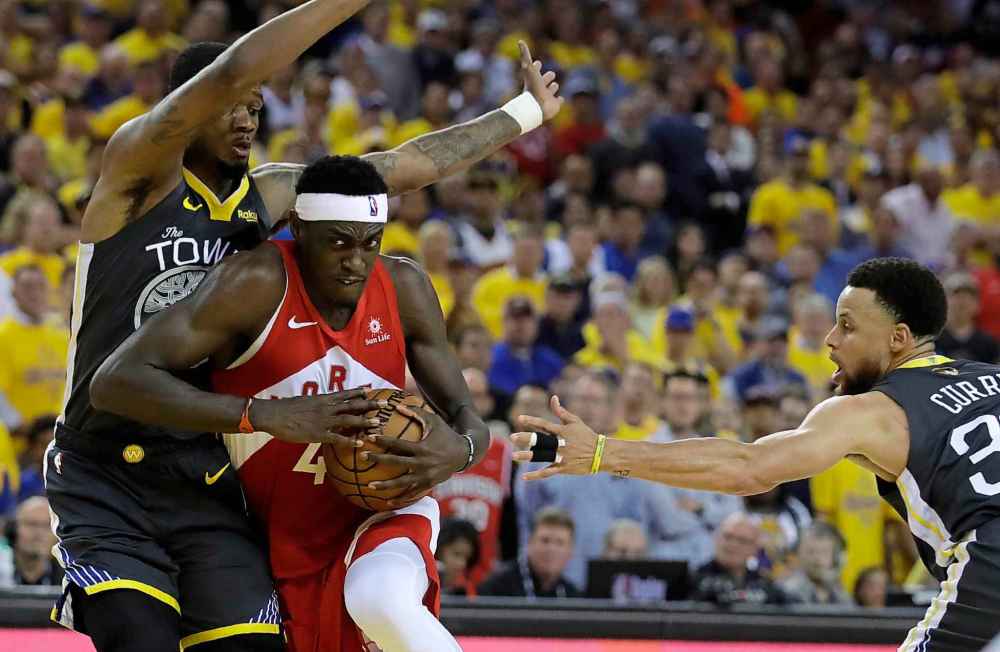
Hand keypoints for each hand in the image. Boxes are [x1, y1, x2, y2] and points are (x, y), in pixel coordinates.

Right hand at [252, 388, 384, 446]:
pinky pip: (337, 438)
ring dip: (364, 421)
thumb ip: (317, 403)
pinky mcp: (318, 434)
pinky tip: (360, 443)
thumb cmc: (286, 408)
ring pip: (349, 420)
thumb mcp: (304, 401)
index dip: (359, 392)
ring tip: (378, 423)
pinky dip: (349, 441)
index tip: (371, 390)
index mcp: (323, 399)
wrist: (273, 414)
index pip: (345, 394)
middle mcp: (327, 407)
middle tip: (385, 404)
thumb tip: (322, 402)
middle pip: (352, 405)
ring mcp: (323, 421)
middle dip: (369, 404)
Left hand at [363, 405, 468, 506]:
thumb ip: (416, 413)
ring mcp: (425, 476)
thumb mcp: (434, 421)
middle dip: (378, 459)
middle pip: (396, 462)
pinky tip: (387, 503)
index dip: (383, 440)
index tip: (369, 437)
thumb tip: (396, 405)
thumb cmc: (446, 434)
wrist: (465, 454)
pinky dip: (400, 499)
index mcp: (422, 448)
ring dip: (385, 486)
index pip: (399, 444)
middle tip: (363, 456)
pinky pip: (412, 494)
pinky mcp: (428, 485)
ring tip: (369, 486)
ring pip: (402, 483)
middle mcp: (423, 463)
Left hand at [510, 395, 599, 479]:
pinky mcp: (563, 468)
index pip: (544, 424)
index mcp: (562, 431)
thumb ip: (561, 411)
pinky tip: (524, 476)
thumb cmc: (586, 435)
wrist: (601, 454)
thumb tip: (553, 397)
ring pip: (542, 456)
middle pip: (540, 440)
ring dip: (527, 456)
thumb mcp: (575, 421)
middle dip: (526, 438)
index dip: (532, 421)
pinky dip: (536, 475)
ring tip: (514, 456)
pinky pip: (547, 472)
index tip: (520, 418)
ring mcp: (562, 456)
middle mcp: (560, 443)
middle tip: (512, 437)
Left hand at [518, 41, 562, 121]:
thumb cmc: (532, 87)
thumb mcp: (528, 68)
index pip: (535, 71)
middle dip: (546, 77)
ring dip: (553, 88)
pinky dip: (559, 100)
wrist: (536, 107)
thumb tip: (520, 41)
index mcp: (534, 79)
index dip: (536, 66)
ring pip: (550, 91)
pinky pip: (558, 102)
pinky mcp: (554, 105)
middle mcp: (540, 88)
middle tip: (551, 74)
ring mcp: (547, 97)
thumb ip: (525, 55)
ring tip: (555, 86)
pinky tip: (561, 99)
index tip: (537, 62)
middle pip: (543, 81)